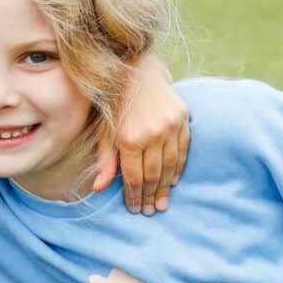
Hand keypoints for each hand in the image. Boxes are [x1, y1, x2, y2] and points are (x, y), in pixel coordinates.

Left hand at [92, 53, 188, 213]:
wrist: (138, 71)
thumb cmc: (116, 104)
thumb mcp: (105, 131)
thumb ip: (105, 160)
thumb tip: (99, 188)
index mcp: (129, 137)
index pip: (134, 176)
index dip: (134, 195)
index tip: (135, 209)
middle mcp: (152, 133)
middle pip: (153, 174)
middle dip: (150, 196)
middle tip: (150, 212)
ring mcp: (170, 125)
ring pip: (170, 165)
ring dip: (165, 187)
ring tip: (162, 203)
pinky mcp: (183, 118)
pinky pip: (184, 150)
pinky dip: (179, 168)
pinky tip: (173, 181)